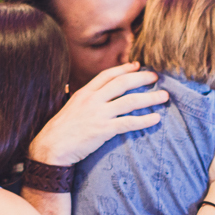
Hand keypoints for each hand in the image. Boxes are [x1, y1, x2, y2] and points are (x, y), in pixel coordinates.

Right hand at [29, 63, 168, 166]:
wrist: (50, 148)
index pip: (107, 75)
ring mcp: (99, 114)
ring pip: (130, 101)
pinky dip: (145, 120)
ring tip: (164, 96)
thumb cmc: (57, 132)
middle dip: (141, 78)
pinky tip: (156, 119)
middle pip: (122, 83)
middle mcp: (92, 100)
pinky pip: (129, 122)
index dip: (124, 69)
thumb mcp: (68, 108)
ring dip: (150, 98)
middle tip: (155, 78)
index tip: (137, 66)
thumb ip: (79, 100)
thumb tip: (80, 94)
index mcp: (83, 93)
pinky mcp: (104, 130)